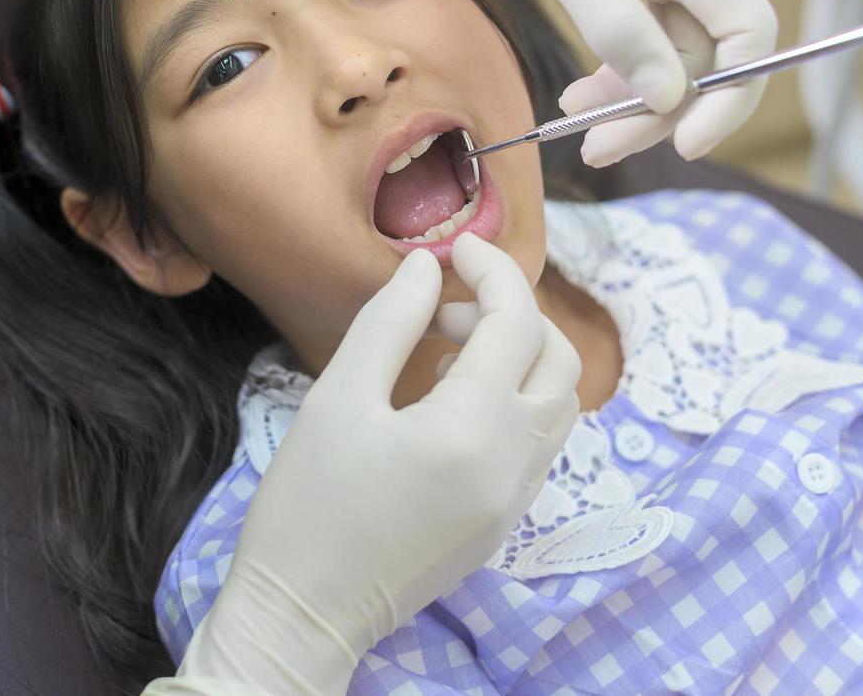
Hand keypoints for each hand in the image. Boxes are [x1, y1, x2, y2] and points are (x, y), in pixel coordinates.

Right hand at [177, 234, 579, 694]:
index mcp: (472, 429)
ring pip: (559, 405)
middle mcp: (514, 466)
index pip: (517, 323)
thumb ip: (391, 322)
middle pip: (558, 360)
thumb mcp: (338, 397)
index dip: (492, 270)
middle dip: (511, 314)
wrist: (303, 614)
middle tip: (443, 308)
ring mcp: (517, 502)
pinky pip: (540, 446)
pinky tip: (452, 404)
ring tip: (445, 354)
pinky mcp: (505, 526)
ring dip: (520, 360)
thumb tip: (429, 265)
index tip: (452, 247)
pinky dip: (516, 403)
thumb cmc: (307, 503)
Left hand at [302, 0, 777, 163]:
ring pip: (671, 40)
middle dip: (660, 105)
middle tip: (600, 148)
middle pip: (706, 46)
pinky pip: (644, 20)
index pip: (748, 29)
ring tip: (578, 122)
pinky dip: (619, 57)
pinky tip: (582, 85)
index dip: (730, 95)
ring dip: (633, 89)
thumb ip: (618, 28)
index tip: (684, 144)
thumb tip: (669, 96)